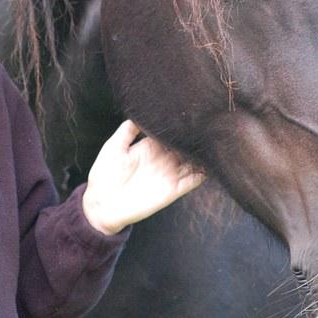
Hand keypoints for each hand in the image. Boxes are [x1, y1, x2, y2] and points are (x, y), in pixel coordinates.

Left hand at [81, 120, 204, 234]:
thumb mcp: (113, 146)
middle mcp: (164, 158)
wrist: (102, 205)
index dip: (180, 124)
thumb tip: (142, 112)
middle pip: (185, 145)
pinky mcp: (174, 190)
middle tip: (208, 124)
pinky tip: (211, 165)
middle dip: (195, 137)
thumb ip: (128, 130)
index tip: (191, 112)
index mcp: (150, 146)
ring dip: (203, 154)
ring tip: (214, 142)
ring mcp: (170, 174)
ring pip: (194, 161)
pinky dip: (204, 173)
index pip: (170, 132)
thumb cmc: (104, 174)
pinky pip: (193, 180)